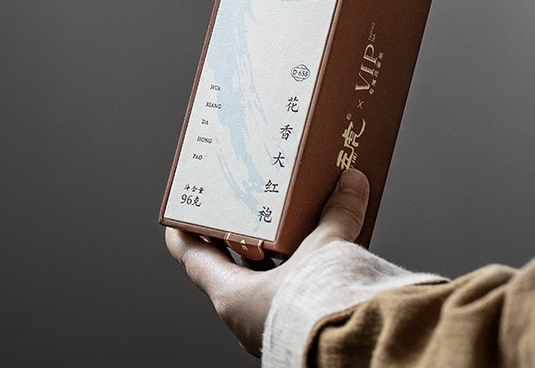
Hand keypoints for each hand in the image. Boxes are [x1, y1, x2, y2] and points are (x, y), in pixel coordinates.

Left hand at [164, 169, 369, 357]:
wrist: (353, 352)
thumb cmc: (319, 309)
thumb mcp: (325, 249)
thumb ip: (337, 214)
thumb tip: (351, 183)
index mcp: (234, 297)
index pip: (194, 259)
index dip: (185, 233)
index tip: (181, 214)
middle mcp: (246, 317)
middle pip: (230, 268)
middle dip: (237, 237)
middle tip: (241, 206)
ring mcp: (269, 328)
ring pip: (260, 284)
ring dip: (269, 257)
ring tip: (285, 225)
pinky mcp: (295, 334)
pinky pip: (287, 298)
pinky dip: (295, 275)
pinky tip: (315, 259)